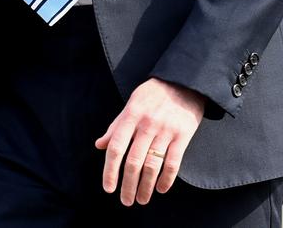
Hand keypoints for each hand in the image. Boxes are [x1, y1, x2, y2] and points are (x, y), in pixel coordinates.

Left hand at [95, 77, 204, 206]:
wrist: (183, 81)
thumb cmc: (153, 93)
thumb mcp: (131, 103)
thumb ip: (116, 125)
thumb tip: (99, 145)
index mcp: (131, 114)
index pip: (116, 147)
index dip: (110, 170)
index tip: (108, 187)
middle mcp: (147, 123)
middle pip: (133, 161)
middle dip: (128, 185)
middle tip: (126, 200)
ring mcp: (166, 130)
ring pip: (152, 166)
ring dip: (145, 187)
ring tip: (142, 199)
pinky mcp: (183, 135)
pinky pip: (173, 163)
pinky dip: (166, 180)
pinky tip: (160, 189)